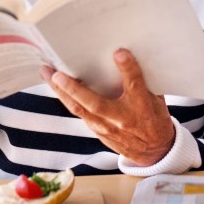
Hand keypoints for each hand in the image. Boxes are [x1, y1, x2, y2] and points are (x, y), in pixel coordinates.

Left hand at [41, 49, 174, 165]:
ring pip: (79, 109)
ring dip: (61, 92)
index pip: (134, 84)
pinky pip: (80, 114)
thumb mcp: (157, 99)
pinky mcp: (99, 133)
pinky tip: (57, 88)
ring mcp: (107, 128)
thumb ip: (143, 82)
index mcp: (142, 106)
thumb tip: (126, 57)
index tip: (119, 52)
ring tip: (47, 74)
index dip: (128, 68)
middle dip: (74, 88)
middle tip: (58, 73)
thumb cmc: (155, 119)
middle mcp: (121, 118)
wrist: (155, 151)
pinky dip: (68, 100)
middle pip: (94, 103)